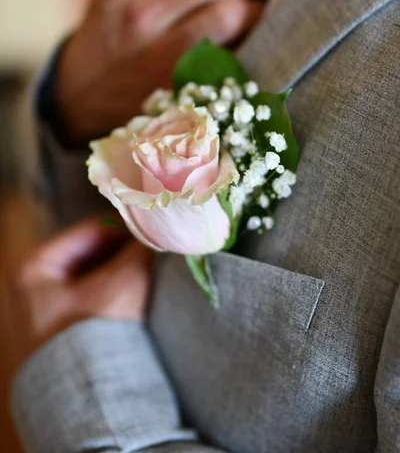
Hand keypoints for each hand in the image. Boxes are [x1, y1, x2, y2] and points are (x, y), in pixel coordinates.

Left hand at [6, 219, 153, 366]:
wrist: (82, 406)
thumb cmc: (92, 341)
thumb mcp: (121, 287)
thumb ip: (142, 251)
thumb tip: (162, 231)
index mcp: (36, 266)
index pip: (92, 229)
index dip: (129, 228)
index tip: (158, 232)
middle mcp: (37, 282)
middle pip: (95, 252)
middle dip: (129, 252)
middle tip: (159, 252)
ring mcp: (50, 305)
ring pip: (99, 272)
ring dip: (127, 271)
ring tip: (156, 272)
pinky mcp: (65, 325)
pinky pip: (98, 295)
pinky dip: (120, 290)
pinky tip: (144, 292)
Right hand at [56, 0, 272, 144]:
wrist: (83, 91)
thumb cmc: (115, 31)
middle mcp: (141, 8)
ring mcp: (157, 51)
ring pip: (233, 14)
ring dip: (262, 10)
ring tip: (266, 9)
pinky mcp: (175, 85)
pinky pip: (229, 55)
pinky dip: (250, 43)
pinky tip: (255, 39)